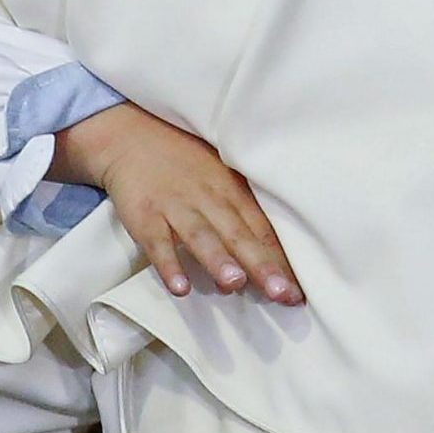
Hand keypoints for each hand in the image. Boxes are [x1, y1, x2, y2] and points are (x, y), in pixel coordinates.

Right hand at [53, 103, 302, 304]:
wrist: (134, 138)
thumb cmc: (189, 165)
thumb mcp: (224, 178)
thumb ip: (246, 212)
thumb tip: (278, 253)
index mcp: (234, 192)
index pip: (264, 230)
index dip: (282, 262)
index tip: (299, 293)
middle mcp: (210, 200)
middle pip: (239, 235)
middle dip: (261, 265)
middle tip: (281, 293)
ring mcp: (177, 208)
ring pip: (201, 236)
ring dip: (218, 260)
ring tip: (235, 284)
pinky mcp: (145, 217)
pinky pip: (158, 244)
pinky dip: (168, 265)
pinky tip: (180, 287)